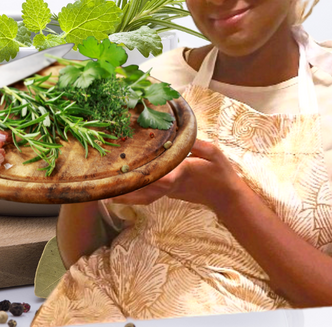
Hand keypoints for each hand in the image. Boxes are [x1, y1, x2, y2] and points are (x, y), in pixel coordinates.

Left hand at [109, 139, 244, 209]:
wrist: (226, 197)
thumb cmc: (221, 173)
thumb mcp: (214, 153)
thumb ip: (199, 145)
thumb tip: (184, 134)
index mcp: (183, 172)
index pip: (163, 176)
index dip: (148, 177)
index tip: (132, 177)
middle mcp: (172, 185)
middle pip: (146, 189)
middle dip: (128, 190)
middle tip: (107, 190)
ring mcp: (169, 192)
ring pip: (145, 196)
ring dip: (126, 197)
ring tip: (105, 196)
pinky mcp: (168, 193)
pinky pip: (148, 196)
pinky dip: (133, 197)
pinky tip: (119, 195)